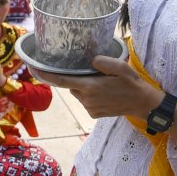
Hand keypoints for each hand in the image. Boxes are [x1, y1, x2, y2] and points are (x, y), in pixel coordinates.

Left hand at [34, 55, 164, 119]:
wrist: (143, 105)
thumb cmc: (133, 84)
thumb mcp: (121, 67)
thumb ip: (104, 62)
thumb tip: (91, 61)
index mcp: (90, 87)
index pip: (62, 81)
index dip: (46, 75)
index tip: (33, 68)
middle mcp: (86, 99)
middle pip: (71, 85)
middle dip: (76, 78)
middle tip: (93, 73)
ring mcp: (89, 108)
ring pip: (78, 92)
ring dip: (84, 87)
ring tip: (103, 83)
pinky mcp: (93, 114)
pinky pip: (85, 101)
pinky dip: (90, 95)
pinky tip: (105, 93)